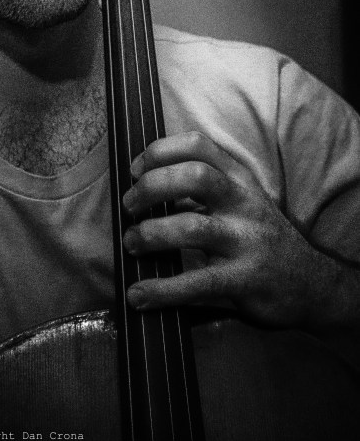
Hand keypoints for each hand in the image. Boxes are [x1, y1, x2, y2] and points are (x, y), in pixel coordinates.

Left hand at [122, 131, 339, 329]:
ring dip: (150, 234)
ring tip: (131, 244)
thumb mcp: (241, 198)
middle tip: (129, 207)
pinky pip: (197, 282)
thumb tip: (144, 183)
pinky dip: (162, 289)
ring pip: (191, 227)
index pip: (198, 145)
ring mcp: (245, 241)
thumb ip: (204, 186)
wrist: (312, 284)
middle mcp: (243, 202)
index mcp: (239, 178)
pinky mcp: (244, 280)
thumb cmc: (259, 235)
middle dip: (151, 187)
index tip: (135, 170)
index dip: (159, 152)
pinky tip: (138, 295)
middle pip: (194, 176)